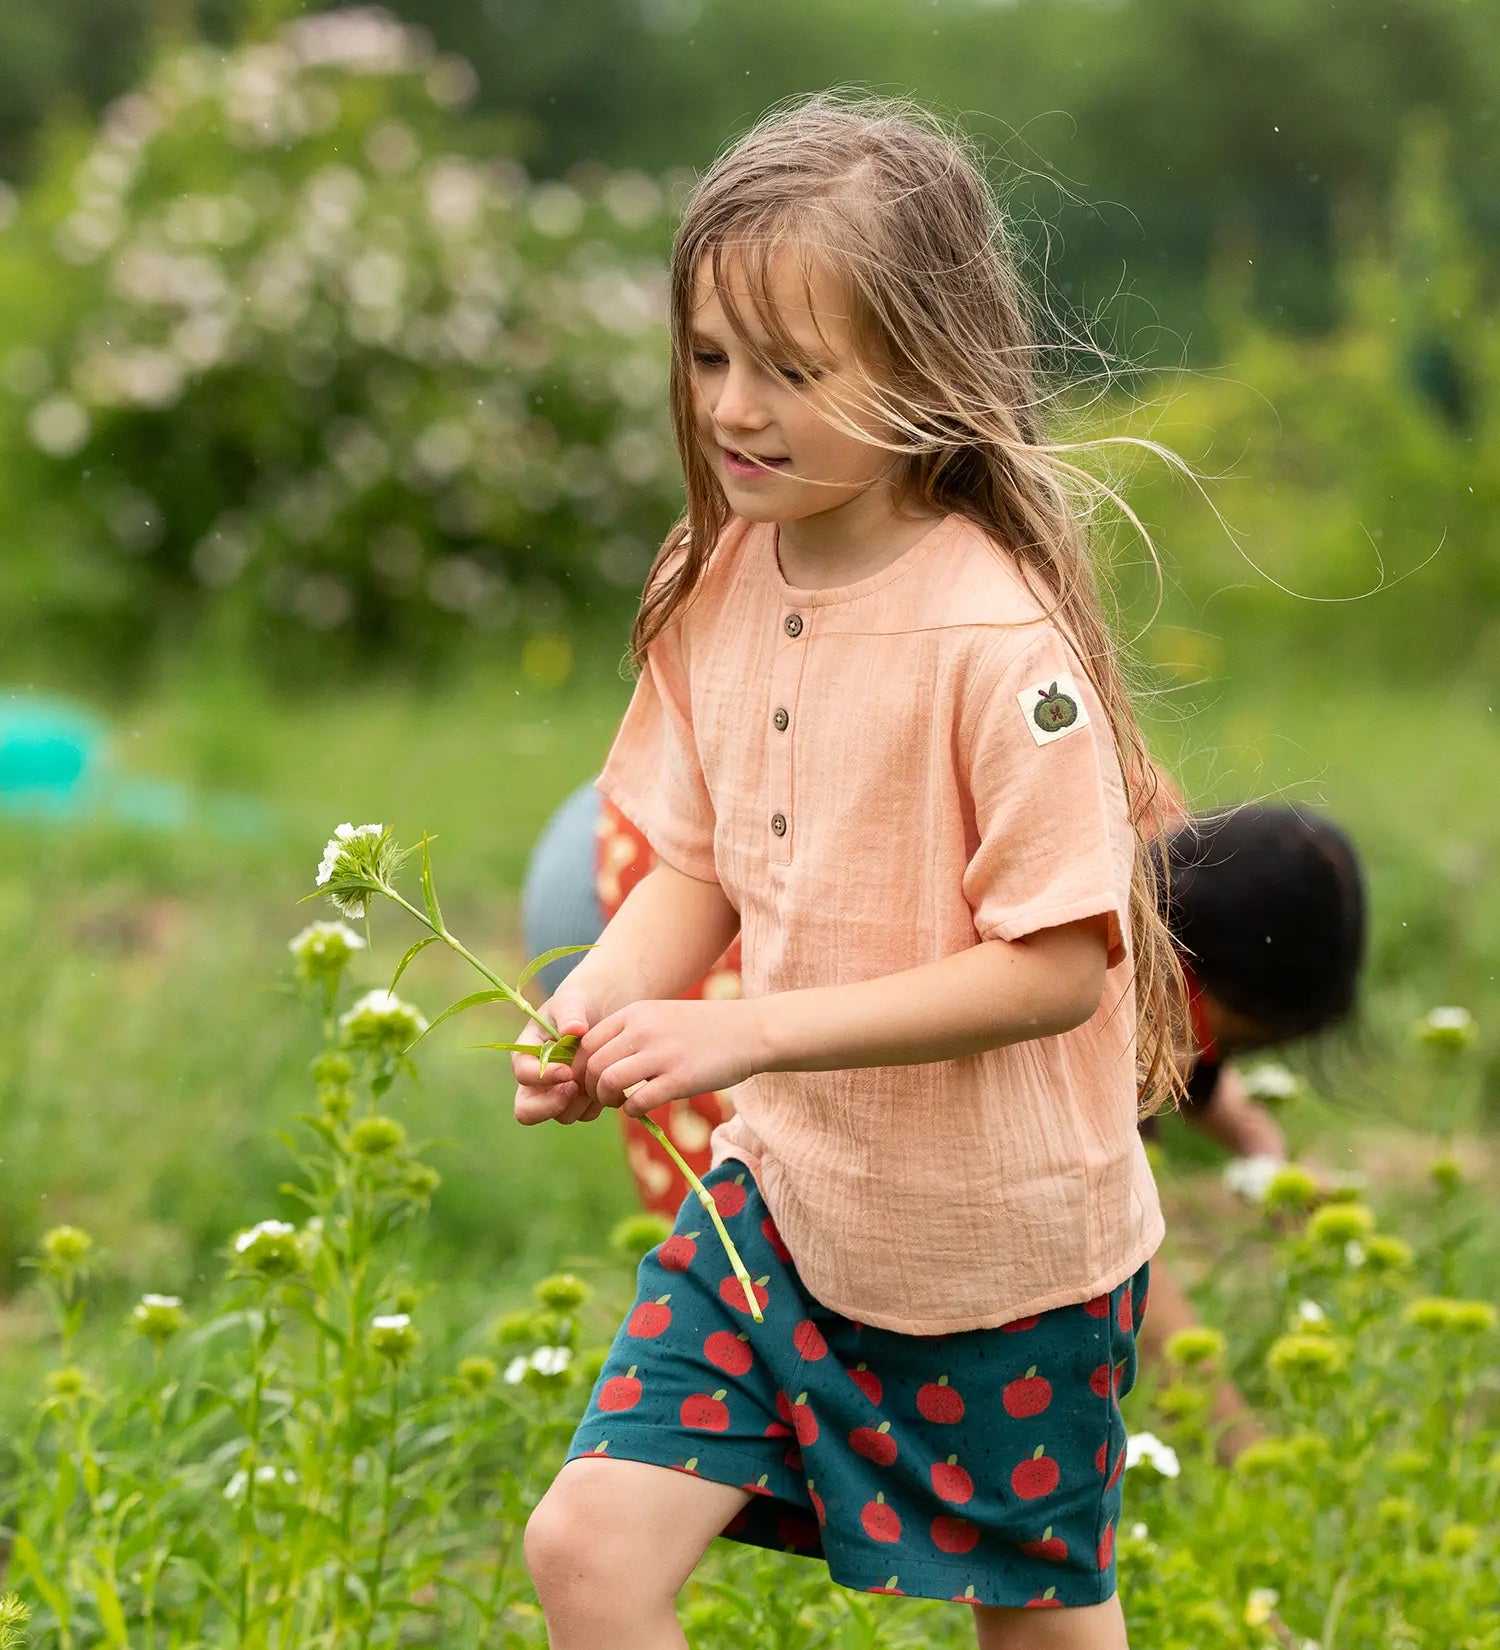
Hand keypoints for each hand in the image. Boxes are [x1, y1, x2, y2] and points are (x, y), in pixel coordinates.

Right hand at [512, 986, 599, 1127]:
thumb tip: (573, 1030)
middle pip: (528, 1111)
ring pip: (562, 1116)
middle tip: (576, 1087)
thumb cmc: (578, 1005)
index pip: (523, 1075)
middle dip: (552, 1105)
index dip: (542, 1077)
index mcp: (526, 1054)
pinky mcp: (579, 1100)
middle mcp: (536, 1080)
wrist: (600, 1013)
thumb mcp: (572, 1002)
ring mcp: (557, 1094)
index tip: (567, 1071)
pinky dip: (597, 1103)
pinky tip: (607, 1081)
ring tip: (597, 1078)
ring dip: (580, 1103)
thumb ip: (570, 1014)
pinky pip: (585, 1114)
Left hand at [580, 997, 762, 1117]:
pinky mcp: (680, 1079)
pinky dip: (631, 1110)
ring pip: (608, 1082)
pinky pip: (637, 1102)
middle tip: (603, 1096)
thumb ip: (632, 1033)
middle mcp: (644, 1030)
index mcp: (636, 1012)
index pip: (587, 1041)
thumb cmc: (706, 1029)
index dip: (581, 1066)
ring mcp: (662, 1054)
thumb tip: (601, 1061)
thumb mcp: (662, 1017)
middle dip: (590, 1087)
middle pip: (593, 1064)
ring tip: (618, 1102)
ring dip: (607, 1099)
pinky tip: (640, 1108)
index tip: (589, 1080)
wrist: (751, 1031)